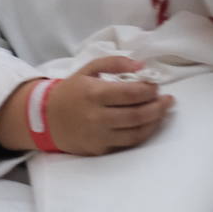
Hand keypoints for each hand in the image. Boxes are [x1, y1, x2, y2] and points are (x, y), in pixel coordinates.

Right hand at [0, 57, 173, 155]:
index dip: (148, 89)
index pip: (130, 93)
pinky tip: (148, 124)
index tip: (156, 86)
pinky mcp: (100, 149)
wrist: (45, 119)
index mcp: (93, 93)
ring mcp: (99, 135)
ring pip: (137, 132)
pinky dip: (143, 133)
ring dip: (154, 121)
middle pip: (137, 114)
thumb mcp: (86, 70)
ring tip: (162, 112)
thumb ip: (113, 63)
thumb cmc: (70, 92)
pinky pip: (128, 143)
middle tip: (168, 100)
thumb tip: (141, 66)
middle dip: (158, 107)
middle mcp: (97, 116)